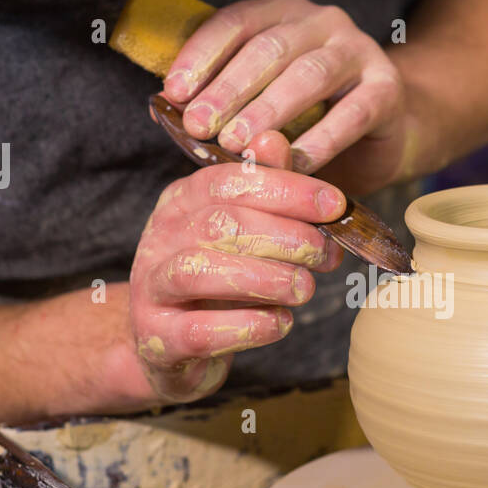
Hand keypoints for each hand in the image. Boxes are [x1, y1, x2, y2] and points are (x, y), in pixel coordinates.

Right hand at [125, 136, 344, 400]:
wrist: (169, 347)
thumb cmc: (218, 282)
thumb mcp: (242, 233)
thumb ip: (263, 191)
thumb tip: (275, 139)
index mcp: (181, 201)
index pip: (230, 182)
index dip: (287, 189)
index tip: (335, 204)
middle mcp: (159, 238)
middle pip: (220, 224)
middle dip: (285, 237)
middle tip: (325, 255)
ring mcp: (152, 289)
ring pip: (202, 272)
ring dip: (266, 278)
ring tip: (304, 288)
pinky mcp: (159, 339)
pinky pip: (201, 330)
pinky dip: (249, 326)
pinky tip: (280, 322)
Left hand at [161, 0, 410, 194]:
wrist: (381, 132)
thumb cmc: (308, 118)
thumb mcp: (261, 104)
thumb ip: (225, 105)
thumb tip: (171, 115)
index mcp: (282, 12)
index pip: (235, 22)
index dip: (201, 55)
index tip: (173, 92)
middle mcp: (322, 21)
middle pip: (269, 47)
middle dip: (229, 88)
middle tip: (199, 126)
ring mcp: (359, 50)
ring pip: (308, 74)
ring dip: (268, 111)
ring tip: (238, 144)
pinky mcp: (387, 86)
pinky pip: (352, 112)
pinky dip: (321, 140)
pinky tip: (294, 163)